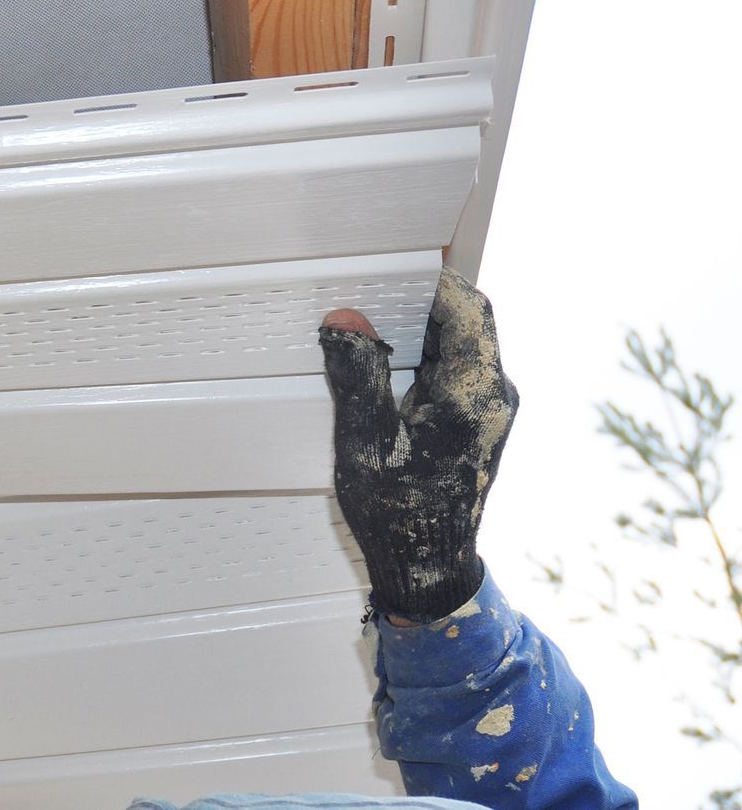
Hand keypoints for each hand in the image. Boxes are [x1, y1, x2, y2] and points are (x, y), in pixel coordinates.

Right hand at [318, 267, 518, 621]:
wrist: (427, 566)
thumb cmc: (398, 510)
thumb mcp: (364, 440)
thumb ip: (357, 373)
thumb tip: (345, 318)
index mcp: (475, 393)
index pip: (469, 309)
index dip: (432, 282)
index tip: (388, 273)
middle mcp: (494, 394)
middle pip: (465, 323)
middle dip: (417, 304)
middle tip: (368, 297)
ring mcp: (490, 408)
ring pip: (458, 345)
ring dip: (416, 332)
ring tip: (368, 331)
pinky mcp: (477, 421)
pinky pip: (453, 370)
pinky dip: (421, 358)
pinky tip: (383, 368)